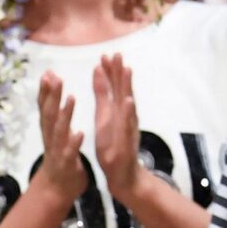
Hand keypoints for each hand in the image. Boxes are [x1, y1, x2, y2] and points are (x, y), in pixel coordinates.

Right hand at [35, 73, 84, 203]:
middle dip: (51, 96)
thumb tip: (52, 98)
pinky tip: (80, 132)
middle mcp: (51, 139)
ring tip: (71, 98)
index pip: (46, 107)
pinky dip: (74, 142)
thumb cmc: (59, 160)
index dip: (46, 91)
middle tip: (53, 77)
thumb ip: (54, 118)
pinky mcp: (67, 164)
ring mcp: (58, 151)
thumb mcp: (55, 136)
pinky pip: (71, 152)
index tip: (48, 72)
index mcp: (50, 131)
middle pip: (49, 114)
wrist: (56, 191)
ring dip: (64, 114)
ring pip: (59, 131)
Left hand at [92, 52, 140, 199]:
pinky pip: (128, 125)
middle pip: (122, 89)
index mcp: (116, 110)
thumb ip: (102, 95)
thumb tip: (98, 71)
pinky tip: (128, 102)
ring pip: (128, 104)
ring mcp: (128, 128)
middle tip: (116, 52)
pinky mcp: (127, 141)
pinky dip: (129, 113)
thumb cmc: (113, 145)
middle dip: (119, 71)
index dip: (109, 71)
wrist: (123, 174)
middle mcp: (124, 116)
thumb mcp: (103, 116)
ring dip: (127, 87)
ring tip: (126, 69)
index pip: (113, 86)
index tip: (104, 53)